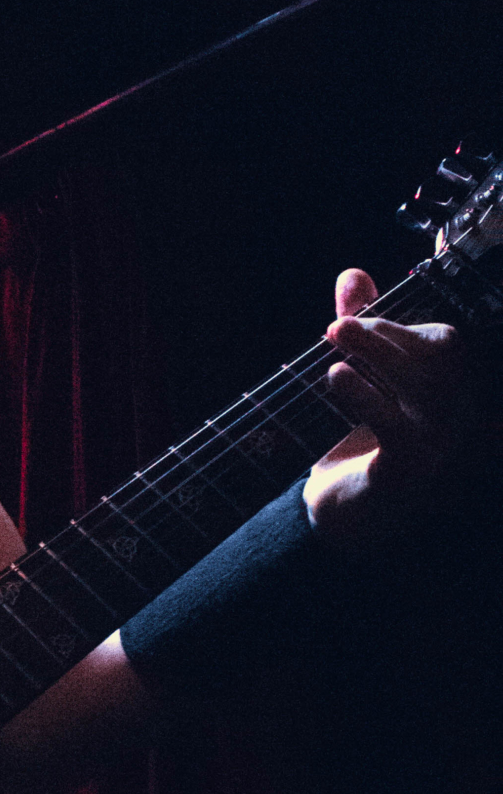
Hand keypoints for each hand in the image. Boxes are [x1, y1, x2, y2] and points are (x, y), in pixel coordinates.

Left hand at [306, 268, 470, 546]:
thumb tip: (352, 275)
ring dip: (376, 352)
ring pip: (424, 384)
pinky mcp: (412, 471)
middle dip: (389, 331)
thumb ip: (362, 328)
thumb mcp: (361, 379)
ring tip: (333, 337)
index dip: (411, 318)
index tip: (367, 303)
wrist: (343, 518)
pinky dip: (365, 395)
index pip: (448, 343)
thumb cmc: (360, 446)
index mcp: (453, 393)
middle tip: (340, 324)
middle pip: (443, 357)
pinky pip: (396, 424)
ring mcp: (443, 446)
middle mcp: (460, 419)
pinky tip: (336, 376)